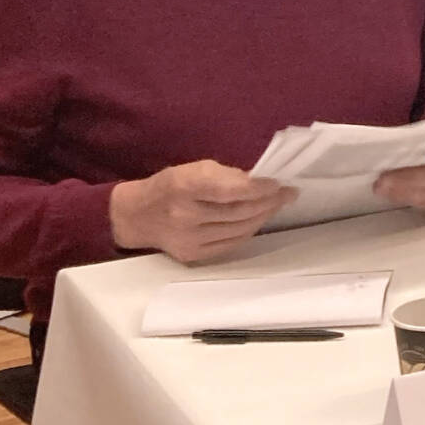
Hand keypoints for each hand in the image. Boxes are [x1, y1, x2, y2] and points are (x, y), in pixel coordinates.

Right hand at [109, 160, 295, 260]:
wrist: (137, 217)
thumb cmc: (169, 186)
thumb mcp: (191, 169)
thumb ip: (224, 175)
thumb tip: (260, 181)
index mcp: (184, 186)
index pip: (229, 190)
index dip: (258, 188)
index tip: (278, 183)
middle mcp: (186, 215)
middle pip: (239, 212)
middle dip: (268, 201)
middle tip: (288, 193)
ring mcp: (190, 239)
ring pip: (239, 229)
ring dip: (263, 216)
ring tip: (276, 204)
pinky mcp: (194, 255)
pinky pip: (232, 243)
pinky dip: (249, 230)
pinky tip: (258, 219)